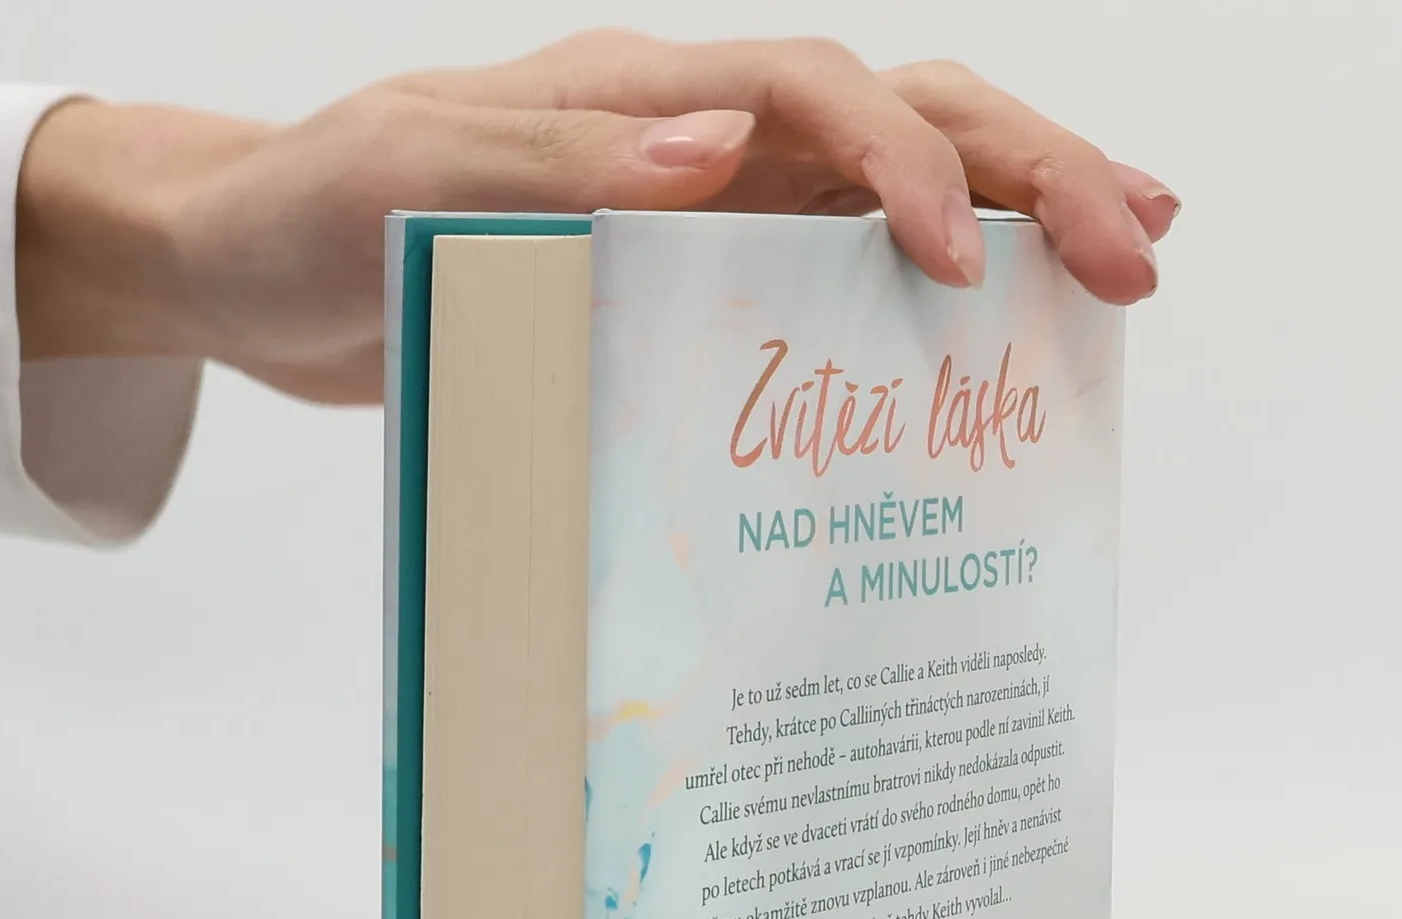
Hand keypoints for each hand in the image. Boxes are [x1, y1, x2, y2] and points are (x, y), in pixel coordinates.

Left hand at [17, 31, 1177, 404]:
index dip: (904, 167)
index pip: (815, 96)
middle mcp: (697, 140)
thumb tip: (718, 151)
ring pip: (900, 188)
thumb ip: (550, 167)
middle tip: (1140, 250)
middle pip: (906, 118)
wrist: (261, 277)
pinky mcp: (699, 286)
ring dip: (1023, 213)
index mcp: (637, 99)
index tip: (959, 266)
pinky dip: (930, 297)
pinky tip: (995, 338)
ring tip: (1126, 262)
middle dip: (1034, 171)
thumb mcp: (404, 186)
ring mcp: (710, 210)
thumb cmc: (313, 218)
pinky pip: (837, 280)